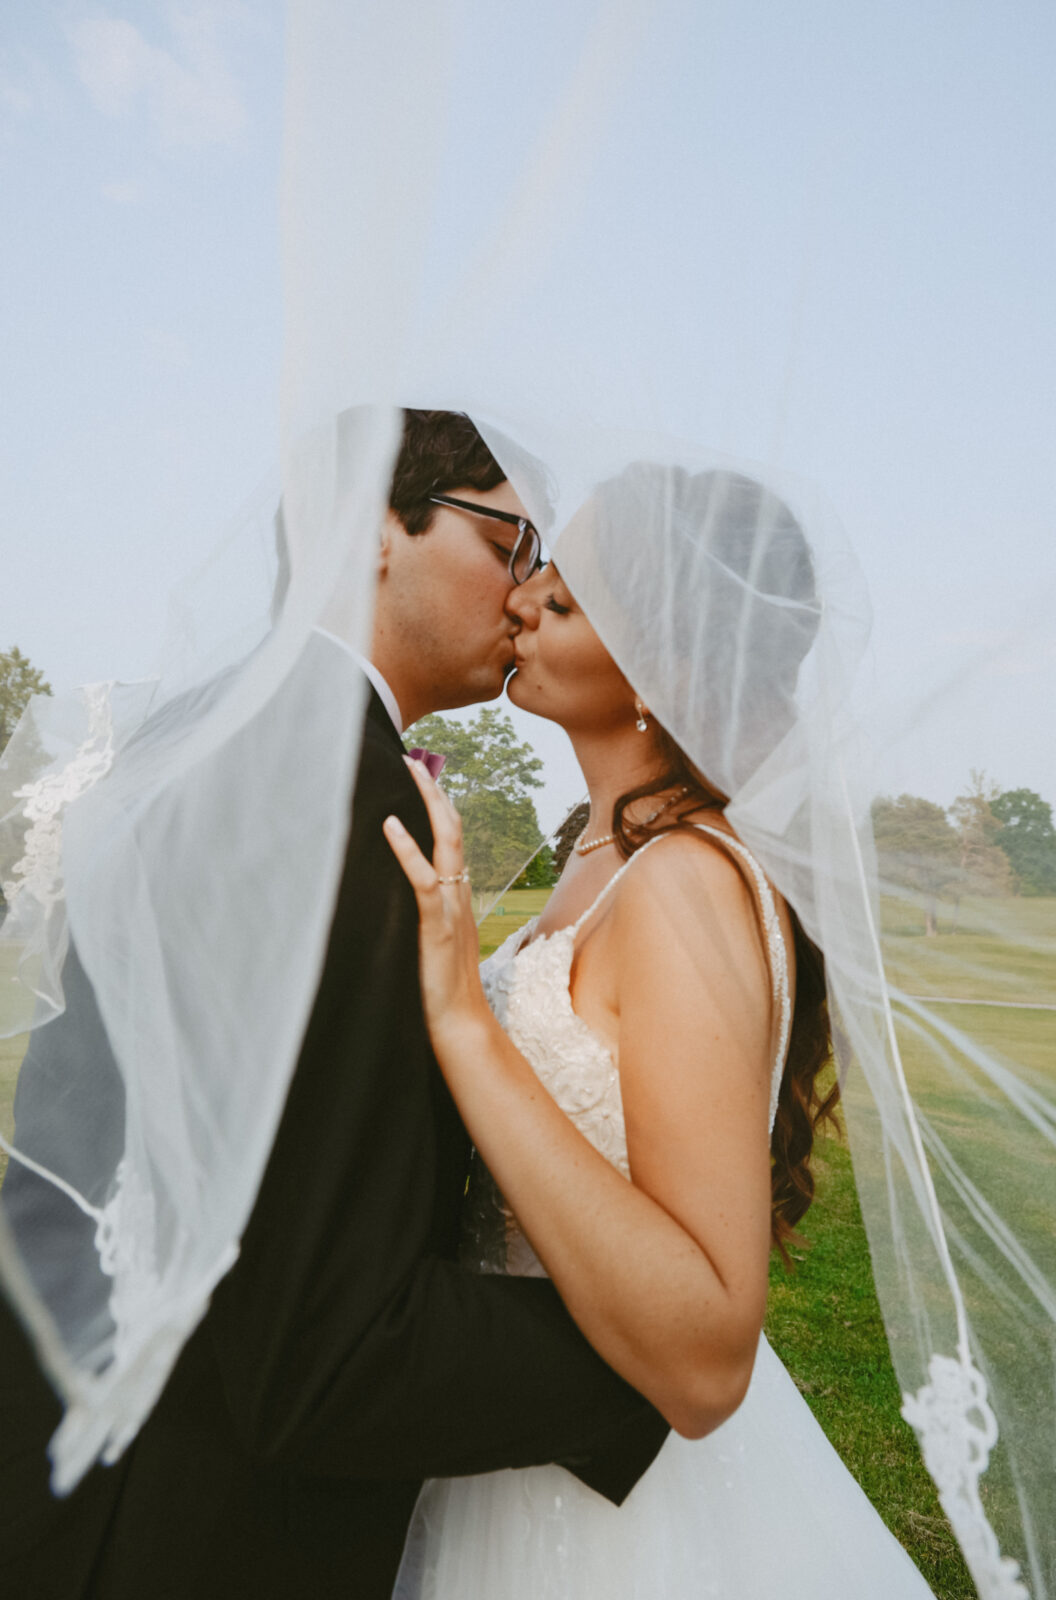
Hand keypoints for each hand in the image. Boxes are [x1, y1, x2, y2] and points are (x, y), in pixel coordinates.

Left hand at [383, 758, 491, 1049]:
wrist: (459, 1024)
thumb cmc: (438, 988)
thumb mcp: (429, 941)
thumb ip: (422, 915)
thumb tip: (397, 898)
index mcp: (457, 896)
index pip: (452, 841)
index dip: (440, 808)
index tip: (424, 780)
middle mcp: (459, 893)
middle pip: (453, 829)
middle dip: (435, 792)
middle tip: (415, 760)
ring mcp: (451, 907)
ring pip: (446, 843)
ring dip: (429, 804)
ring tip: (412, 771)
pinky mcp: (436, 925)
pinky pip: (424, 880)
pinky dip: (407, 849)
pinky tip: (390, 825)